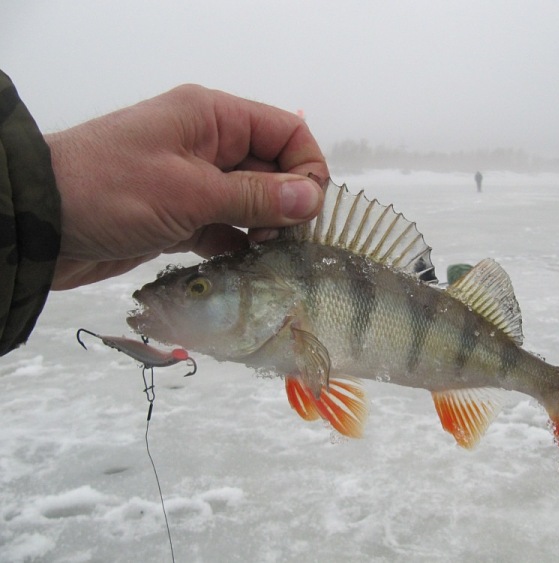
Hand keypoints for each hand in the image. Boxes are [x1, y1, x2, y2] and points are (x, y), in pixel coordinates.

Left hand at [45, 84, 327, 289]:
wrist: (39, 224)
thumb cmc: (112, 191)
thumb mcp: (190, 191)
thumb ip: (256, 196)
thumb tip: (314, 199)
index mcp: (214, 118)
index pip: (286, 131)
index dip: (307, 168)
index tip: (308, 212)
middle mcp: (209, 144)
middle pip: (273, 169)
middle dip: (287, 204)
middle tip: (284, 242)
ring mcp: (194, 182)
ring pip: (251, 202)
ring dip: (264, 228)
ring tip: (267, 258)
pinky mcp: (180, 216)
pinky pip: (225, 227)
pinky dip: (237, 246)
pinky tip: (244, 267)